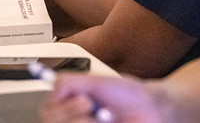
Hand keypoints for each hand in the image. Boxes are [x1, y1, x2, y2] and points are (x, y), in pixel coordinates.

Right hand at [40, 74, 166, 122]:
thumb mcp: (98, 81)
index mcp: (68, 105)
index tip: (84, 100)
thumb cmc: (128, 95)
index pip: (47, 112)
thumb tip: (52, 85)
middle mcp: (72, 121)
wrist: (152, 110)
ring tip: (108, 118)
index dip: (62, 108)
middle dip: (75, 115)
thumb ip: (70, 80)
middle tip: (93, 106)